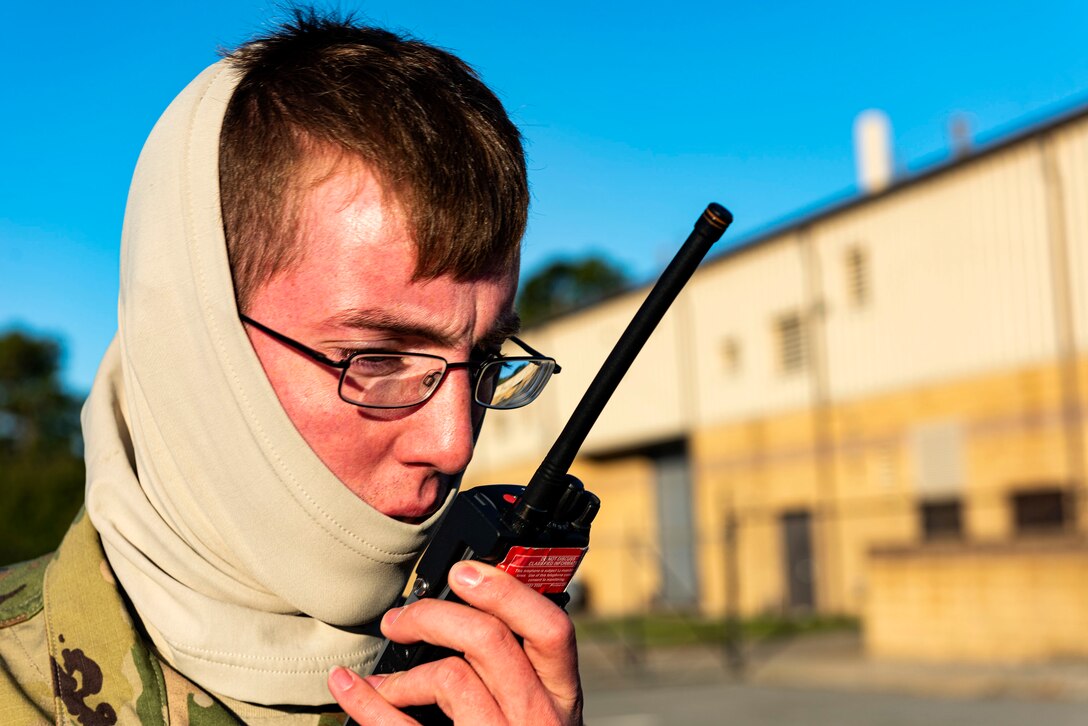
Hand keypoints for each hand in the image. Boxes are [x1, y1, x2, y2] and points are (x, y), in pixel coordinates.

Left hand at [327, 560, 582, 724]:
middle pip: (490, 640)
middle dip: (435, 616)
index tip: (463, 573)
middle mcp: (539, 720)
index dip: (507, 591)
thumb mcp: (535, 712)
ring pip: (452, 679)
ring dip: (404, 671)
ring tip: (384, 679)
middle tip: (402, 620)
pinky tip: (350, 691)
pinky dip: (367, 705)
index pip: (553, 627)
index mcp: (561, 698)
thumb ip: (517, 669)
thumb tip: (471, 606)